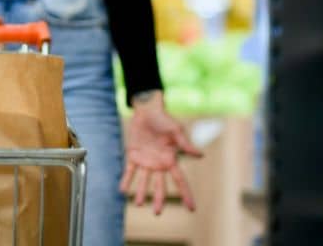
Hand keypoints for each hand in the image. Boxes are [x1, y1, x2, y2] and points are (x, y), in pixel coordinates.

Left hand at [121, 91, 202, 214]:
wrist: (147, 110)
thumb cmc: (164, 119)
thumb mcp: (176, 131)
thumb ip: (185, 144)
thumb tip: (201, 155)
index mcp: (171, 160)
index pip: (180, 181)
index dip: (186, 195)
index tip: (191, 209)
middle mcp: (159, 164)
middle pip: (160, 186)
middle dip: (158, 199)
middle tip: (157, 213)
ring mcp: (145, 161)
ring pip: (143, 181)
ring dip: (140, 192)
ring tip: (138, 204)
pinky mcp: (133, 155)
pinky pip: (129, 170)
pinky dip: (126, 180)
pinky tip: (122, 190)